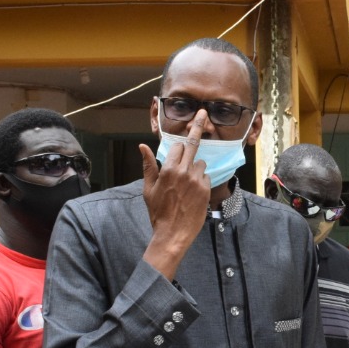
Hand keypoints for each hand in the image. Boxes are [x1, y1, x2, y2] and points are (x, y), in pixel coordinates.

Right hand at [140, 113, 212, 278]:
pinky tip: (193, 193)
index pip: (178, 146)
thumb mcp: (148, 188)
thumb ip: (148, 165)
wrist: (173, 233)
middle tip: (203, 113)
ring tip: (186, 185)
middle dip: (198, 127)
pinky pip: (206, 177)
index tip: (178, 151)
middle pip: (193, 144)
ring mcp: (197, 181)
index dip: (177, 150)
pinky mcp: (206, 190)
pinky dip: (201, 181)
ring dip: (195, 168)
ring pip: (200, 164)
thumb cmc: (158, 212)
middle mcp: (184, 172)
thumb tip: (142, 146)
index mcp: (168, 170)